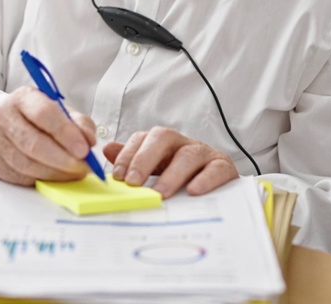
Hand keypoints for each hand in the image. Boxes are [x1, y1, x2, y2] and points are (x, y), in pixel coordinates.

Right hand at [0, 87, 97, 185]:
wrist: (6, 124)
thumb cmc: (38, 118)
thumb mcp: (61, 112)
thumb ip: (79, 123)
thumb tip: (89, 141)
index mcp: (23, 98)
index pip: (43, 113)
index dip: (65, 133)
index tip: (84, 150)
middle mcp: (2, 115)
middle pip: (33, 143)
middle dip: (62, 160)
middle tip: (83, 168)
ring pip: (25, 164)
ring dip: (54, 174)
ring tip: (73, 175)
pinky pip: (17, 177)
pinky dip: (39, 181)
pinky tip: (54, 178)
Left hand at [103, 127, 238, 197]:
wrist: (222, 187)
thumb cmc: (184, 178)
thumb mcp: (157, 169)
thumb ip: (134, 159)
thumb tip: (107, 149)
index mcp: (164, 143)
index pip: (142, 138)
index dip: (128, 154)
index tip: (118, 176)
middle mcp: (182, 143)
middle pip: (163, 138)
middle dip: (144, 158)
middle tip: (133, 182)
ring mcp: (204, 153)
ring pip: (188, 154)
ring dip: (172, 174)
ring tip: (160, 192)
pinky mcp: (224, 166)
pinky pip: (215, 168)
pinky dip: (204, 179)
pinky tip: (193, 191)